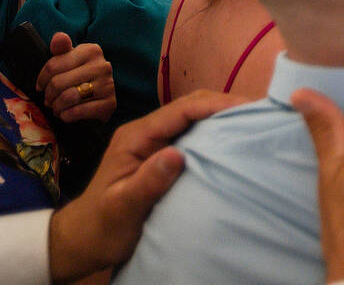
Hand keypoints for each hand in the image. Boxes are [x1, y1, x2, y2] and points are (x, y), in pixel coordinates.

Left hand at [37, 32, 116, 123]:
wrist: (99, 101)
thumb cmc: (78, 79)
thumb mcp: (68, 62)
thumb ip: (61, 50)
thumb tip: (59, 36)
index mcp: (92, 50)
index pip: (53, 65)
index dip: (42, 79)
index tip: (41, 86)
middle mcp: (103, 65)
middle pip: (58, 83)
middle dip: (49, 95)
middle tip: (49, 99)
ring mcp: (108, 85)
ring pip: (67, 97)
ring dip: (56, 107)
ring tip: (57, 107)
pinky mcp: (109, 104)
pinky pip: (77, 112)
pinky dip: (66, 116)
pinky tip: (67, 114)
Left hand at [47, 90, 244, 282]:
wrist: (83, 240)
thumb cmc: (102, 226)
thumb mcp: (122, 208)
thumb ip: (147, 182)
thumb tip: (176, 154)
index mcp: (136, 137)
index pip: (181, 110)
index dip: (215, 105)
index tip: (247, 107)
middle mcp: (146, 132)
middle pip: (190, 106)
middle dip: (224, 104)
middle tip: (259, 111)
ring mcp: (155, 141)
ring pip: (194, 117)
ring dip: (222, 115)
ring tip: (254, 120)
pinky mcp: (162, 153)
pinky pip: (194, 133)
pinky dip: (216, 131)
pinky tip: (234, 138)